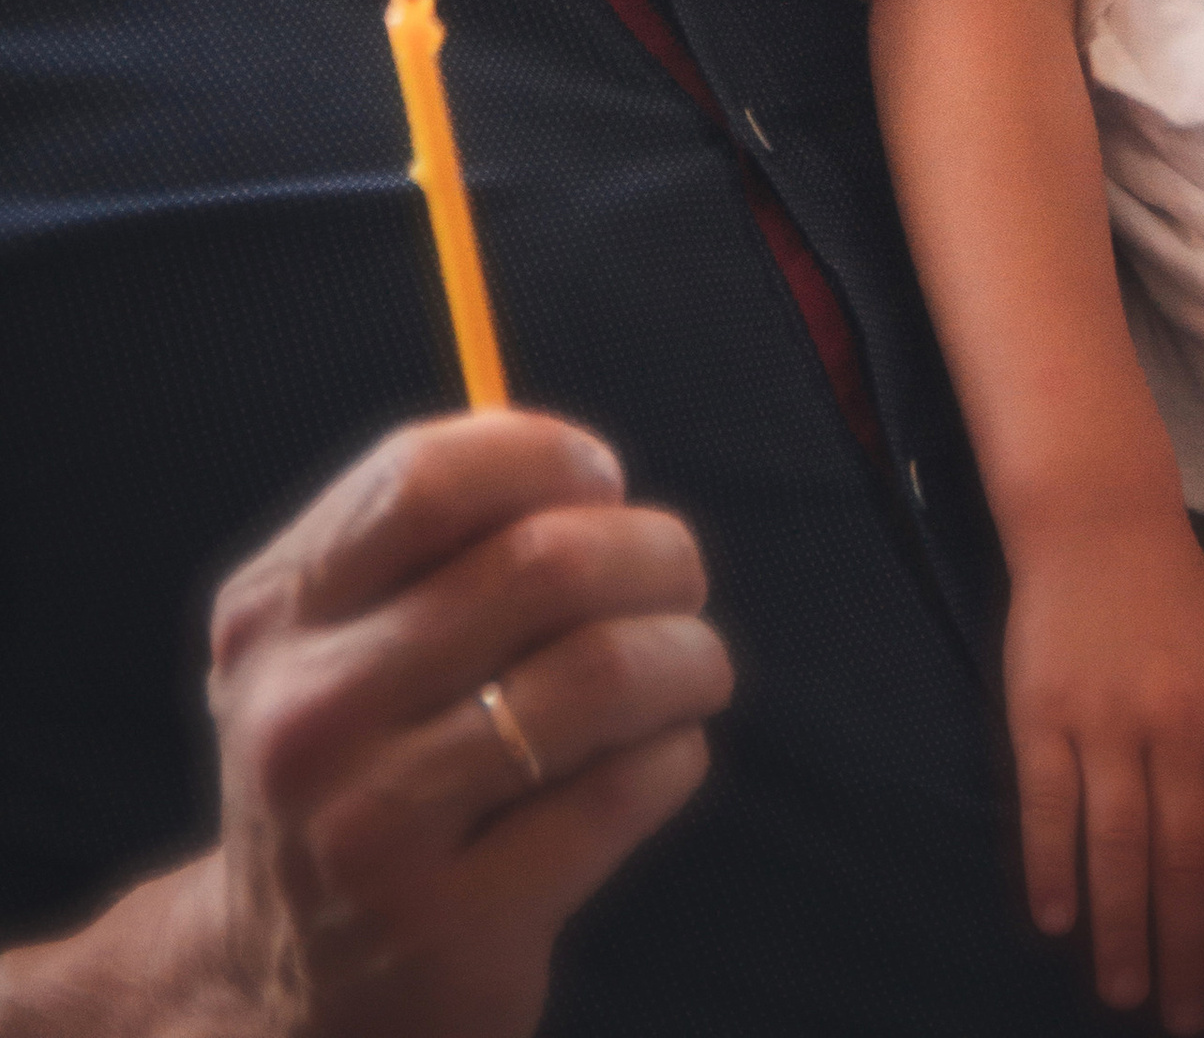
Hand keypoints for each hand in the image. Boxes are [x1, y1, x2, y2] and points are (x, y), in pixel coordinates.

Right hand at [0, 414, 729, 1037]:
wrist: (291, 993)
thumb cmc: (355, 772)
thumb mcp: (331, 648)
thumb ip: (428, 542)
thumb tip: (586, 467)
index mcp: (273, 620)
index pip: (425, 480)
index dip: (545, 454)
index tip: (603, 478)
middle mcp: (307, 718)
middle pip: (541, 564)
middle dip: (653, 552)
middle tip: (681, 573)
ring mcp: (373, 830)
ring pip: (600, 672)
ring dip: (686, 653)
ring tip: (695, 664)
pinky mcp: (453, 926)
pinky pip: (620, 791)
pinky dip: (674, 753)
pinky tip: (662, 753)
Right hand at [1004, 499, 1203, 1033]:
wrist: (1100, 518)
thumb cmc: (1175, 597)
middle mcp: (1175, 725)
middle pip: (1185, 859)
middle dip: (1186, 950)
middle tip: (1181, 1020)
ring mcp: (1105, 721)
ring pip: (1117, 847)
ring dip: (1121, 929)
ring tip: (1124, 994)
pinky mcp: (1042, 714)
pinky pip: (1048, 806)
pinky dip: (1051, 868)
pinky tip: (1055, 921)